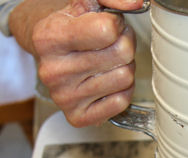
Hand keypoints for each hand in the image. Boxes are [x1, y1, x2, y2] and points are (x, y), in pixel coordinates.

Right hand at [11, 0, 142, 126]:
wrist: (50, 53)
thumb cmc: (71, 27)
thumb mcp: (86, 3)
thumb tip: (137, 2)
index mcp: (50, 38)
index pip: (107, 30)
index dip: (116, 24)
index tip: (107, 25)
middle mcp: (53, 70)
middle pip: (122, 54)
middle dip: (124, 45)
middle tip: (110, 45)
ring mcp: (64, 97)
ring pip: (125, 78)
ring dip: (123, 67)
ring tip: (107, 62)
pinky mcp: (77, 117)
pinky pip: (121, 102)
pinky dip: (121, 91)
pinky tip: (106, 82)